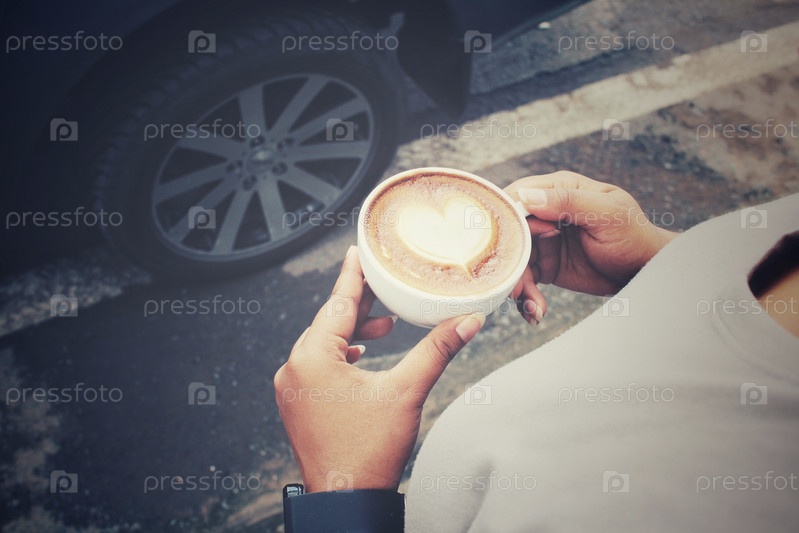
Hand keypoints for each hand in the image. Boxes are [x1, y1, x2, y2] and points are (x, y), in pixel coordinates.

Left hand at [274, 246, 484, 492]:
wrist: (345, 500)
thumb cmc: (370, 450)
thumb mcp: (406, 392)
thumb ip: (436, 349)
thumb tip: (469, 320)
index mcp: (313, 357)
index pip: (338, 303)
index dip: (353, 275)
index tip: (358, 249)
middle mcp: (293, 367)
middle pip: (329, 321)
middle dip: (359, 303)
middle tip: (384, 283)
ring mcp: (291, 387)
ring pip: (323, 342)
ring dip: (352, 330)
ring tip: (384, 322)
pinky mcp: (296, 402)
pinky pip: (316, 363)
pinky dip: (340, 352)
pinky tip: (360, 352)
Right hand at [505, 171, 676, 295]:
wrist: (644, 270)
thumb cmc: (633, 234)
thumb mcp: (606, 214)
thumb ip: (569, 202)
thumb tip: (527, 196)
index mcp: (559, 190)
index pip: (519, 195)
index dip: (508, 218)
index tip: (511, 244)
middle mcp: (545, 213)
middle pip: (510, 231)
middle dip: (509, 260)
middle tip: (516, 286)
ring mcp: (543, 240)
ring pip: (514, 258)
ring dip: (518, 285)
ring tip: (532, 306)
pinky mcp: (545, 265)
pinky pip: (524, 278)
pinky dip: (526, 296)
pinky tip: (536, 311)